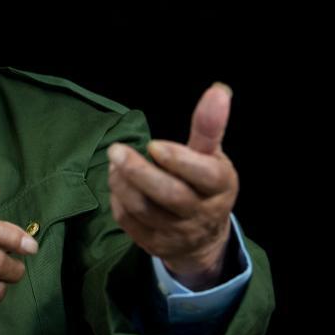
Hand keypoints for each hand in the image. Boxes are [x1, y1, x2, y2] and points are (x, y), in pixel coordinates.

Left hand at [107, 82, 238, 290]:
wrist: (204, 238)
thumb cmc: (204, 185)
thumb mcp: (212, 156)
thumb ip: (209, 126)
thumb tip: (219, 89)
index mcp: (220, 186)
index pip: (204, 175)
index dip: (179, 160)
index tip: (154, 144)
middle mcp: (202, 213)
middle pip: (171, 195)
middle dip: (140, 172)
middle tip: (116, 150)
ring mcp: (178, 233)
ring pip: (146, 211)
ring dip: (124, 184)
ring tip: (114, 162)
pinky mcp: (156, 245)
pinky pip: (131, 223)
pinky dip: (119, 201)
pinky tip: (116, 182)